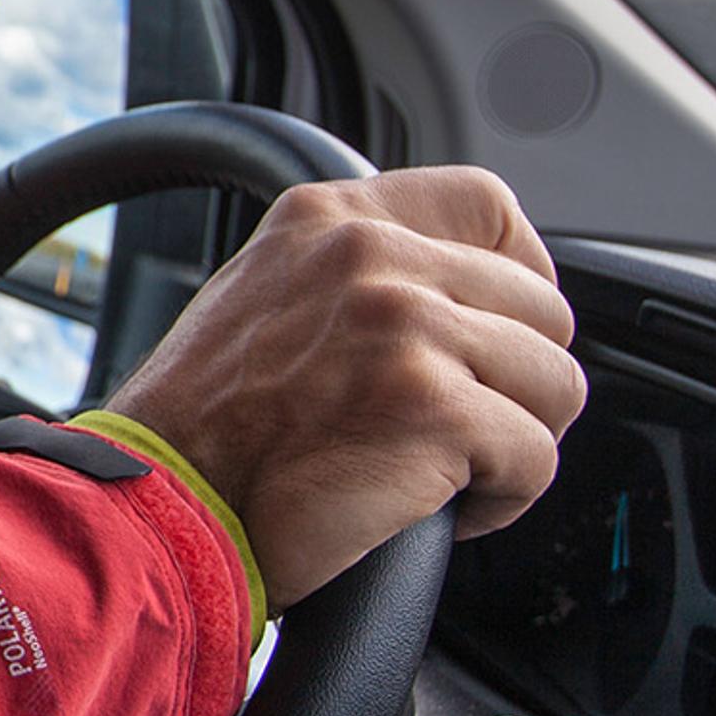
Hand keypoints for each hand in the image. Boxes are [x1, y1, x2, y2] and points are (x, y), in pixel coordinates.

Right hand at [111, 167, 581, 607]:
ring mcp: (405, 326)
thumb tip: (457, 291)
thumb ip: (355, 272)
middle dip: (515, 381)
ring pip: (555, 385)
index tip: (494, 332)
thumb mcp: (266, 294)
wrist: (160, 505)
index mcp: (331, 217)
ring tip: (442, 468)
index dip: (518, 277)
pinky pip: (538, 459)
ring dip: (513, 442)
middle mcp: (371, 256)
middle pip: (543, 309)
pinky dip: (502, 500)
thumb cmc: (204, 428)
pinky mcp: (434, 408)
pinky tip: (439, 508)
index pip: (489, 207)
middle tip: (453, 426)